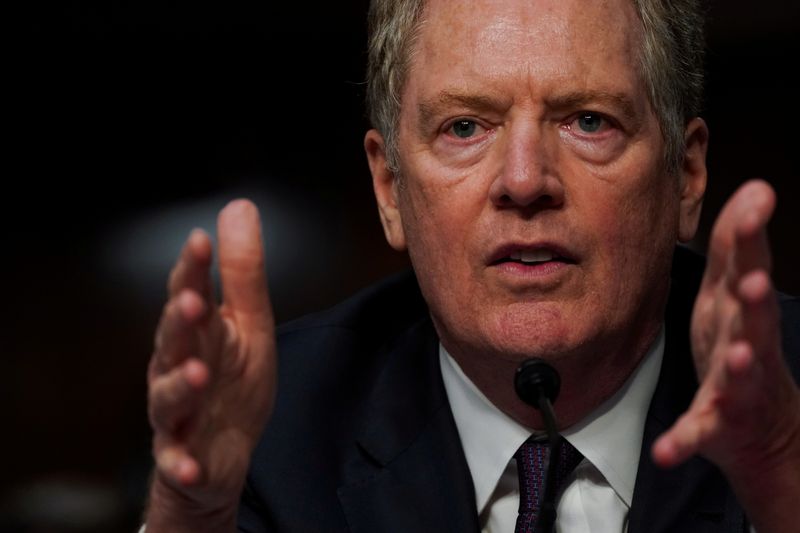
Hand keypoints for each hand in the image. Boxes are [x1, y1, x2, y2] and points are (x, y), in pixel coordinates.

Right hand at [146, 200, 275, 530]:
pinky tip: (189, 463)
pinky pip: (177, 460)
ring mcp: (176, 413)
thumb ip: (243, 272)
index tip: (200, 242)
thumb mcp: (248, 324)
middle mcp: (176, 367)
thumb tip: (239, 207)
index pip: (189, 293)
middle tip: (194, 302)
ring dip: (180, 385)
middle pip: (172, 341)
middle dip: (179, 321)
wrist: (224, 452)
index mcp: (197, 332)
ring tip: (198, 374)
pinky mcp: (182, 455)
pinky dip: (181, 462)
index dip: (192, 270)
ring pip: (168, 397)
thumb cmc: (232, 381)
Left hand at [653, 180, 799, 530]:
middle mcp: (747, 343)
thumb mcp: (731, 291)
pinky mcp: (715, 424)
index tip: (759, 200)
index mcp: (741, 308)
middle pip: (753, 320)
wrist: (759, 423)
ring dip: (739, 365)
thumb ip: (738, 244)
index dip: (753, 236)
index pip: (750, 267)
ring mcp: (735, 386)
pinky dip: (684, 441)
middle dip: (755, 300)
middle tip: (755, 282)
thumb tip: (756, 185)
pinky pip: (698, 433)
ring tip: (737, 356)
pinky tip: (666, 451)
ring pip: (739, 375)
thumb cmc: (738, 343)